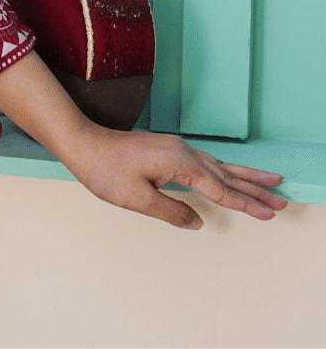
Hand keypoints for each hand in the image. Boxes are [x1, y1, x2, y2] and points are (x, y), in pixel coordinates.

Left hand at [55, 124, 287, 229]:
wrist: (81, 143)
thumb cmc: (104, 170)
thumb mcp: (138, 199)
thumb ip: (172, 211)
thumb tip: (196, 221)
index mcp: (179, 162)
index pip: (220, 189)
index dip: (245, 204)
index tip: (269, 214)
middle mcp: (183, 151)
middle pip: (227, 174)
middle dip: (256, 189)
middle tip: (282, 200)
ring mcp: (176, 148)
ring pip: (219, 166)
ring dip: (246, 176)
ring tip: (272, 181)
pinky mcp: (168, 149)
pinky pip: (205, 161)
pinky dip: (224, 169)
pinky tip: (231, 173)